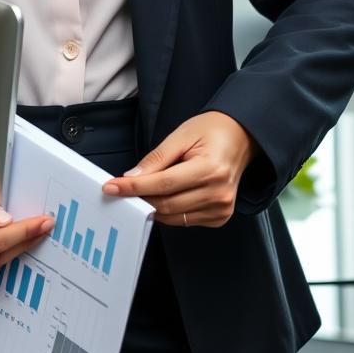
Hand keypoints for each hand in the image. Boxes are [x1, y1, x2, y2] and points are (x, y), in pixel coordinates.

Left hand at [100, 111, 260, 227]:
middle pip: (166, 204)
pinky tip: (164, 197)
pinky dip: (169, 212)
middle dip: (139, 198)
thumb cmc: (211, 131)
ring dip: (153, 206)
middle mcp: (218, 192)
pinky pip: (185, 221)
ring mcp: (221, 208)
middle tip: (119, 190)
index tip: (112, 186)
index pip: (163, 184)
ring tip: (141, 192)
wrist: (241, 137)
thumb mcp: (181, 136)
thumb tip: (132, 177)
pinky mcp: (219, 217)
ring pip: (173, 216)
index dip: (134, 186)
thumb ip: (156, 159)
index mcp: (210, 169)